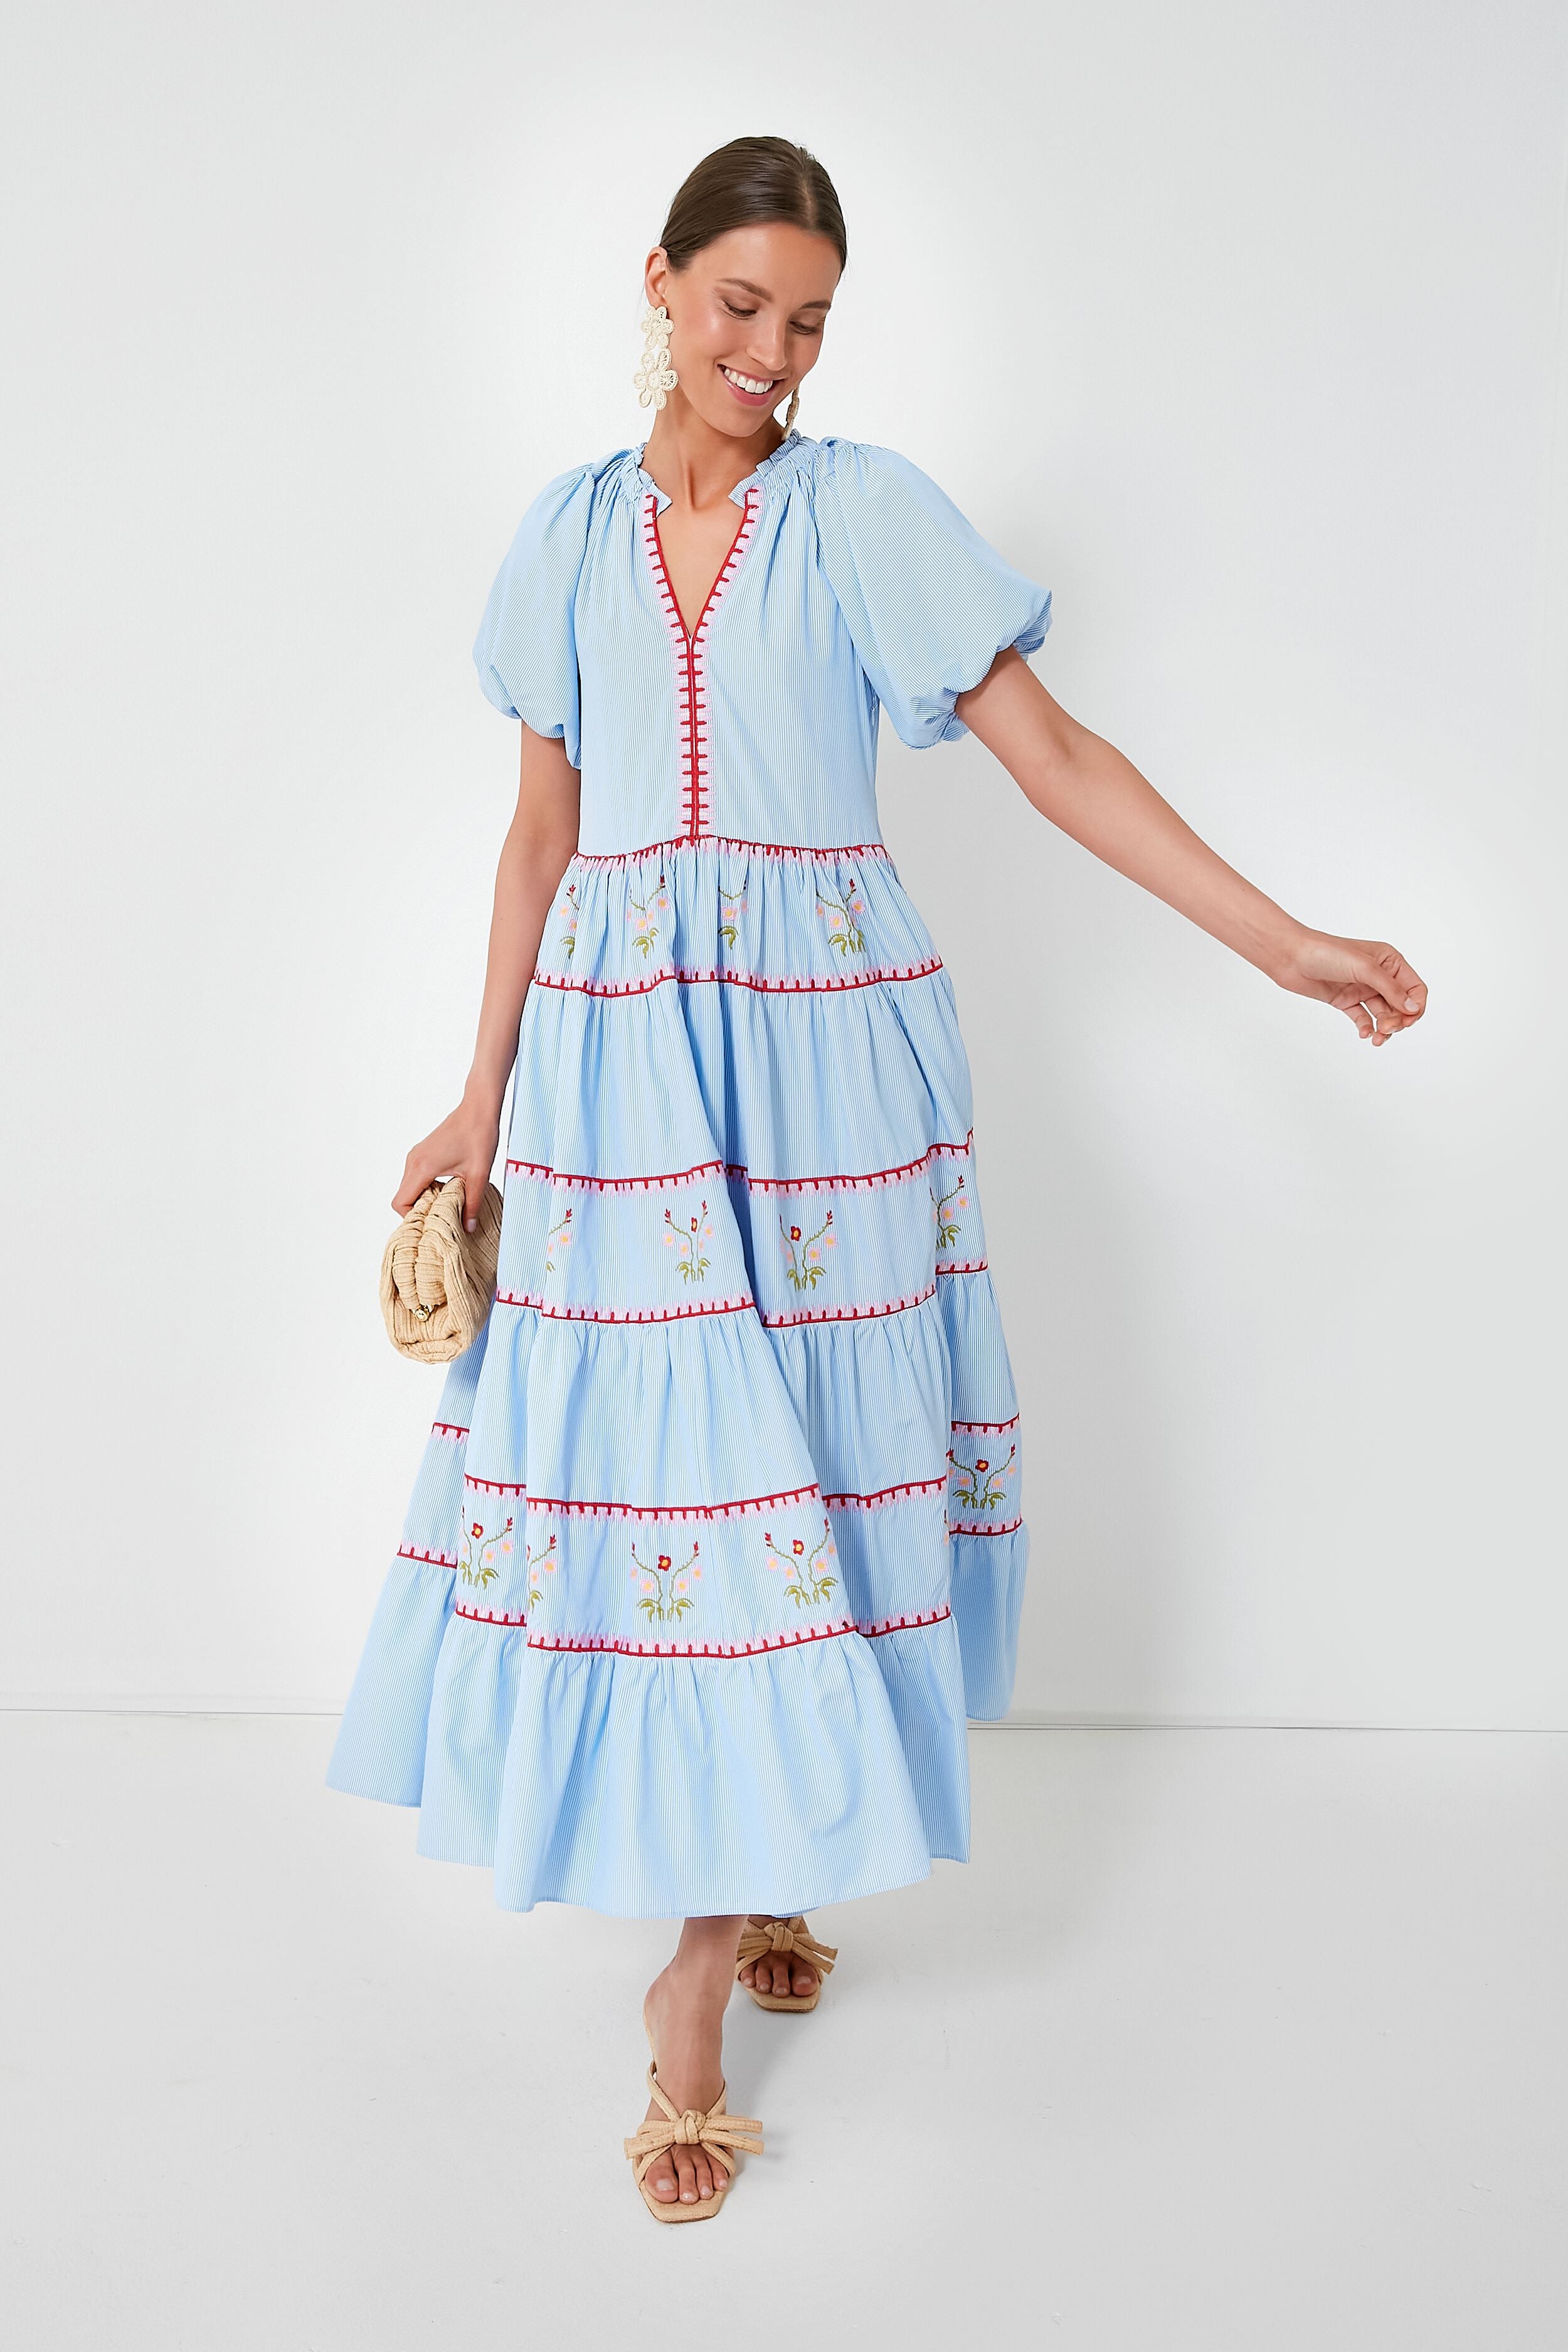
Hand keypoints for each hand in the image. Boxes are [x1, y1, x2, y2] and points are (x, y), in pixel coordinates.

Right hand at [392, 1094, 501, 1230]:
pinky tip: (449, 1189)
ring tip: (449, 1203)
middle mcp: (414, 1161)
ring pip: (410, 1187)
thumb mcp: (479, 1175)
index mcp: (422, 1167)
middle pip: (403, 1197)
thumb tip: (468, 1228)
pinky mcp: (423, 1153)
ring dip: (425, 1199)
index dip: (413, 1217)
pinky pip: (416, 1177)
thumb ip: (472, 1204)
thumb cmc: (479, 1136)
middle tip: (444, 1217)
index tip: (433, 1221)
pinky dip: (428, 1188)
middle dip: (420, 1210)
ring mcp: (417, 1155)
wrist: (479, 1108)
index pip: (400, 1202)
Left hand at [1275, 930, 1427, 1046]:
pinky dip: (1366, 1028)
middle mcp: (1378, 975)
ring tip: (1376, 1038)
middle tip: (1386, 1029)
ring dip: (1384, 1028)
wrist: (1291, 957)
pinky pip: (1363, 1018)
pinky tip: (1363, 1034)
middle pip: (1400, 1005)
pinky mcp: (1346, 1000)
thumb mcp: (1364, 968)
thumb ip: (1390, 989)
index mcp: (1389, 961)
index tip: (1407, 1021)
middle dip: (1397, 1020)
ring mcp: (1362, 988)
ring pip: (1383, 1014)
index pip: (1415, 988)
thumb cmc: (1326, 953)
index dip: (1415, 1006)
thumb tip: (1412, 1008)